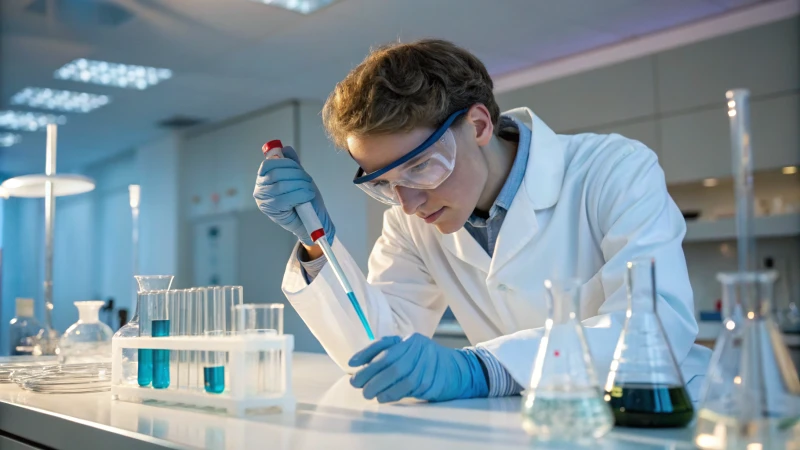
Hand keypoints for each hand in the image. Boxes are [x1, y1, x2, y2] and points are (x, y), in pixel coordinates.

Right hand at [253, 146, 334, 245]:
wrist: (312, 220)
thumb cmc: (305, 199)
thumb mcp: (299, 177)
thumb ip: (292, 163)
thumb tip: (285, 148)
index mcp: (263, 179)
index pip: (268, 164)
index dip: (285, 162)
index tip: (298, 167)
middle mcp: (259, 190)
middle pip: (276, 175)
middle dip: (296, 175)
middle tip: (307, 180)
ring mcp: (264, 201)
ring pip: (281, 186)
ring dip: (300, 185)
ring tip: (309, 189)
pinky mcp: (272, 211)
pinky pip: (286, 199)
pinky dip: (300, 195)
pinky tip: (307, 196)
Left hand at [348, 333, 487, 402]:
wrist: (459, 371)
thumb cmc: (428, 364)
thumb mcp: (411, 354)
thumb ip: (391, 357)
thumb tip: (362, 369)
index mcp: (410, 340)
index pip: (384, 344)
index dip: (366, 353)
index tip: (351, 364)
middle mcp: (418, 348)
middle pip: (389, 360)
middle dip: (369, 373)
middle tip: (356, 384)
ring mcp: (426, 363)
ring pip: (398, 374)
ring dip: (379, 386)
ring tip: (367, 393)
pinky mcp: (432, 379)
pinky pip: (408, 387)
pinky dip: (393, 393)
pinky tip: (383, 397)